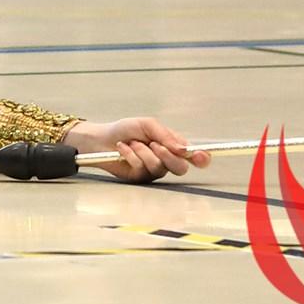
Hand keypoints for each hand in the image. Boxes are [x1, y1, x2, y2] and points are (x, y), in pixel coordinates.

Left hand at [68, 117, 210, 182]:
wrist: (102, 138)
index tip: (201, 157)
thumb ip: (166, 135)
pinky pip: (141, 168)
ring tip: (132, 143)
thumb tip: (182, 148)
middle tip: (154, 143)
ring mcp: (153, 171)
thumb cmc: (126, 130)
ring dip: (143, 151)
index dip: (201, 158)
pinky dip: (131, 154)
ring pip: (159, 167)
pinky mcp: (139, 178)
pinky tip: (123, 149)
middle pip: (181, 168)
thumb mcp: (147, 125)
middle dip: (168, 155)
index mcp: (172, 147)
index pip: (193, 156)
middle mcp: (166, 161)